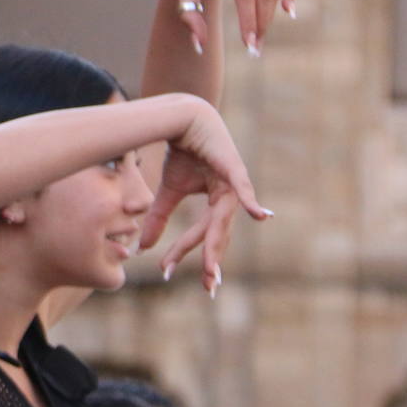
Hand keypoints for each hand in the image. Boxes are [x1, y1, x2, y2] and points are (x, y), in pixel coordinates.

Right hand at [139, 95, 270, 294]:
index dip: (184, 252)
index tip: (167, 272)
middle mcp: (228, 196)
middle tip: (209, 287)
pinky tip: (262, 216)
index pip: (201, 234)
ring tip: (213, 269)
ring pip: (223, 221)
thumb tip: (145, 247)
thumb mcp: (168, 191)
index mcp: (216, 203)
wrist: (183, 119)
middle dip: (211, 261)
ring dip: (217, 245)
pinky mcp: (233, 168)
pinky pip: (243, 188)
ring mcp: (233, 183)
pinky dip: (251, 201)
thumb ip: (159, 218)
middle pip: (217, 234)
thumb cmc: (181, 153)